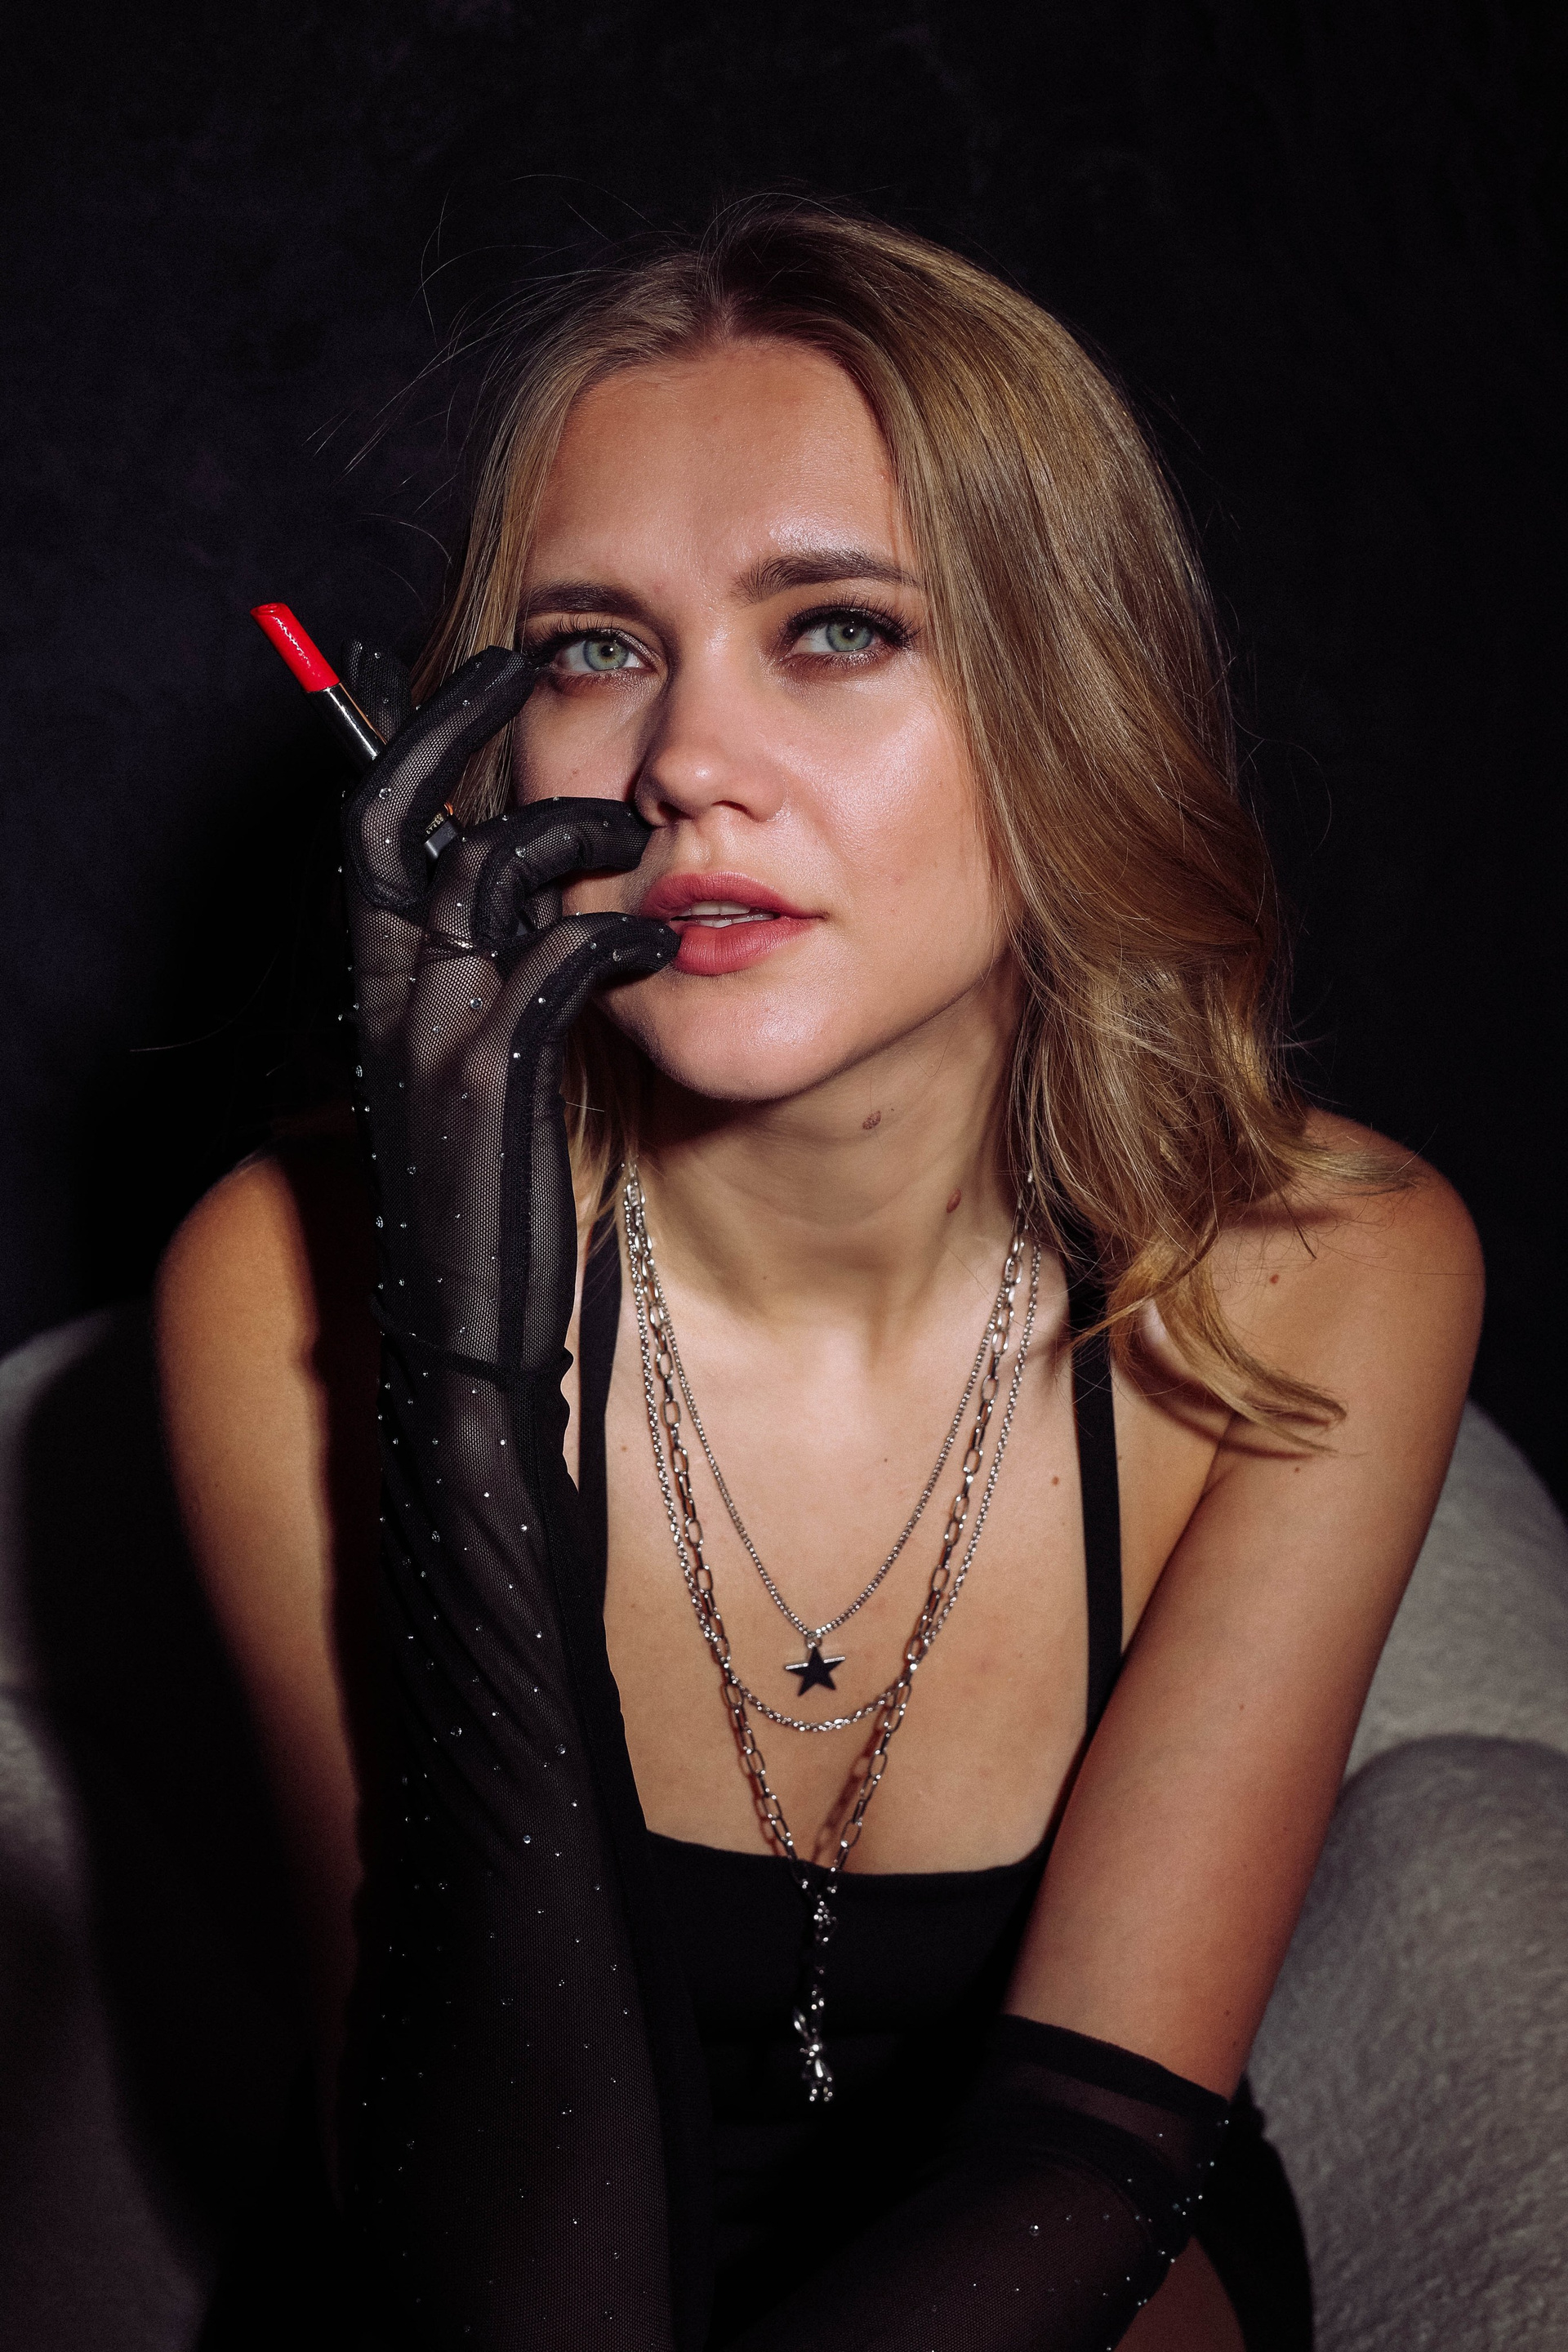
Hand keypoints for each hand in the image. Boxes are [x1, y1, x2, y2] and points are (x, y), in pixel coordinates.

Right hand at [339, 644, 676, 1380]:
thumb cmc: (482, 1194)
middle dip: (449, 728)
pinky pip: (555, 962)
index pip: (366, 827)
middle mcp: (384, 997)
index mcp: (371, 988)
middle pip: (390, 817)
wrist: (470, 1329)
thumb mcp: (463, 1073)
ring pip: (485, 873)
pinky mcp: (495, 1083)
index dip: (414, 737)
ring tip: (638, 845)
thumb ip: (478, 984)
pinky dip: (614, 935)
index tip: (485, 676)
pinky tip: (656, 948)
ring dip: (572, 833)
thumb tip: (526, 907)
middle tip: (523, 669)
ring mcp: (433, 1036)